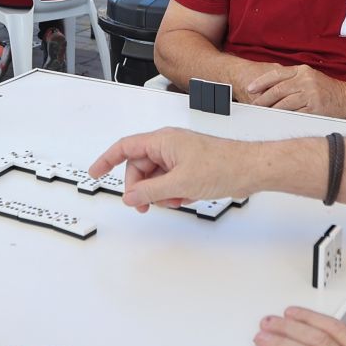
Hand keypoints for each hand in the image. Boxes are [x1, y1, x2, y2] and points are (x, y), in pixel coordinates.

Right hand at [89, 127, 256, 210]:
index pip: (125, 147)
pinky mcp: (190, 166)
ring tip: (176, 200)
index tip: (95, 172)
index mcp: (162, 140)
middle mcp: (169, 145)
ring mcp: (180, 156)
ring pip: (155, 176)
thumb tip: (130, 196)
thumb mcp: (180, 184)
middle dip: (141, 188)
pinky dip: (173, 192)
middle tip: (145, 205)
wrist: (251, 169)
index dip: (107, 160)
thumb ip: (150, 191)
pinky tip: (187, 197)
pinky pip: (170, 180)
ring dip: (160, 193)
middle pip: (139, 167)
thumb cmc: (223, 166)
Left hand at [246, 64, 345, 117]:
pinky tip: (277, 120)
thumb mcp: (309, 77)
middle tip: (254, 105)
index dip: (261, 82)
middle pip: (277, 90)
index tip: (250, 89)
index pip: (276, 74)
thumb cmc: (326, 90)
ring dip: (271, 110)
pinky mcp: (314, 109)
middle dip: (263, 99)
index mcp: (302, 70)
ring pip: (283, 104)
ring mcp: (310, 95)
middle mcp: (306, 80)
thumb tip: (268, 88)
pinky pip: (294, 114)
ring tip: (263, 114)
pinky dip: (283, 118)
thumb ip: (291, 79)